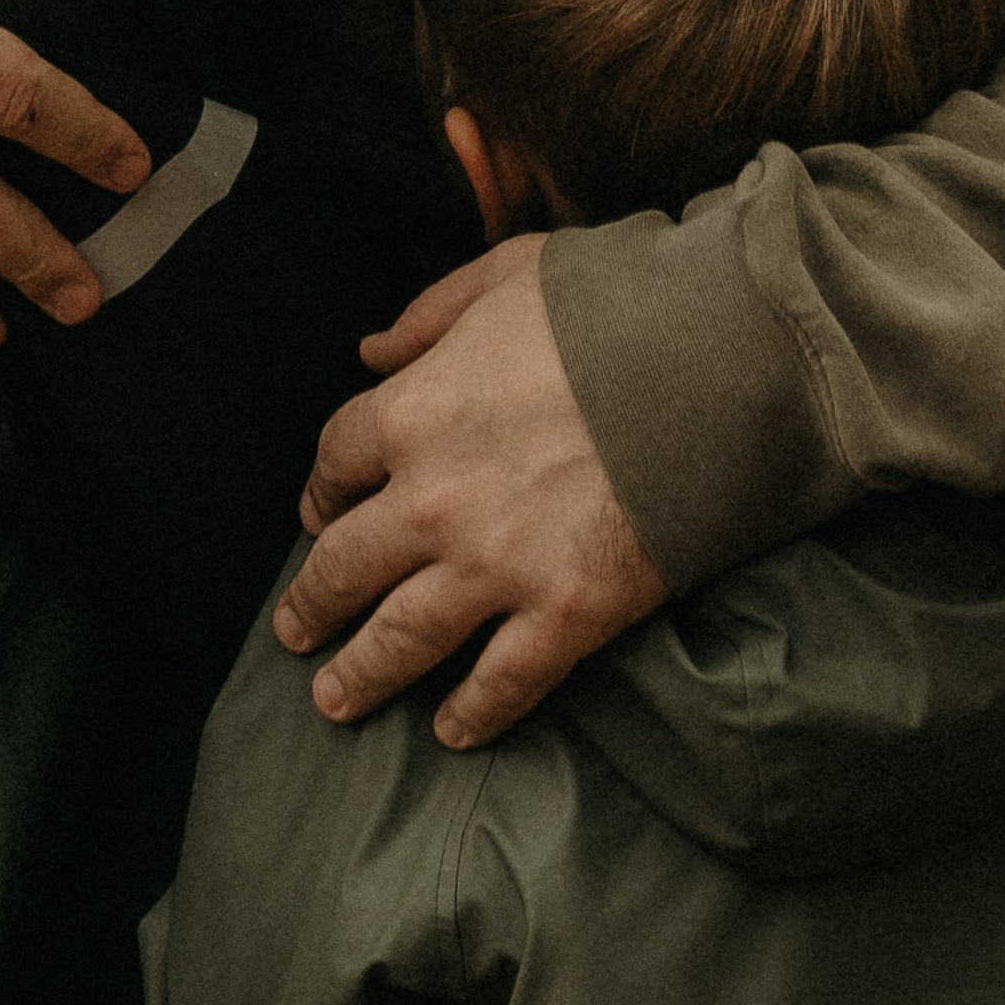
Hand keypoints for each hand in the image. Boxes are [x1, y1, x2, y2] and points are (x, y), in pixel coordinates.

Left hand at [272, 234, 668, 747]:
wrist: (708, 362)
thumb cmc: (608, 304)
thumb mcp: (503, 273)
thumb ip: (429, 315)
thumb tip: (371, 351)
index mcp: (413, 411)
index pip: (336, 461)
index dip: (322, 492)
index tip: (319, 515)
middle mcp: (434, 500)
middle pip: (346, 566)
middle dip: (313, 604)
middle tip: (295, 632)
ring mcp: (497, 565)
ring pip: (404, 639)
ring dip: (362, 674)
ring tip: (335, 699)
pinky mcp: (565, 612)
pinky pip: (502, 682)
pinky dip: (472, 713)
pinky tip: (452, 732)